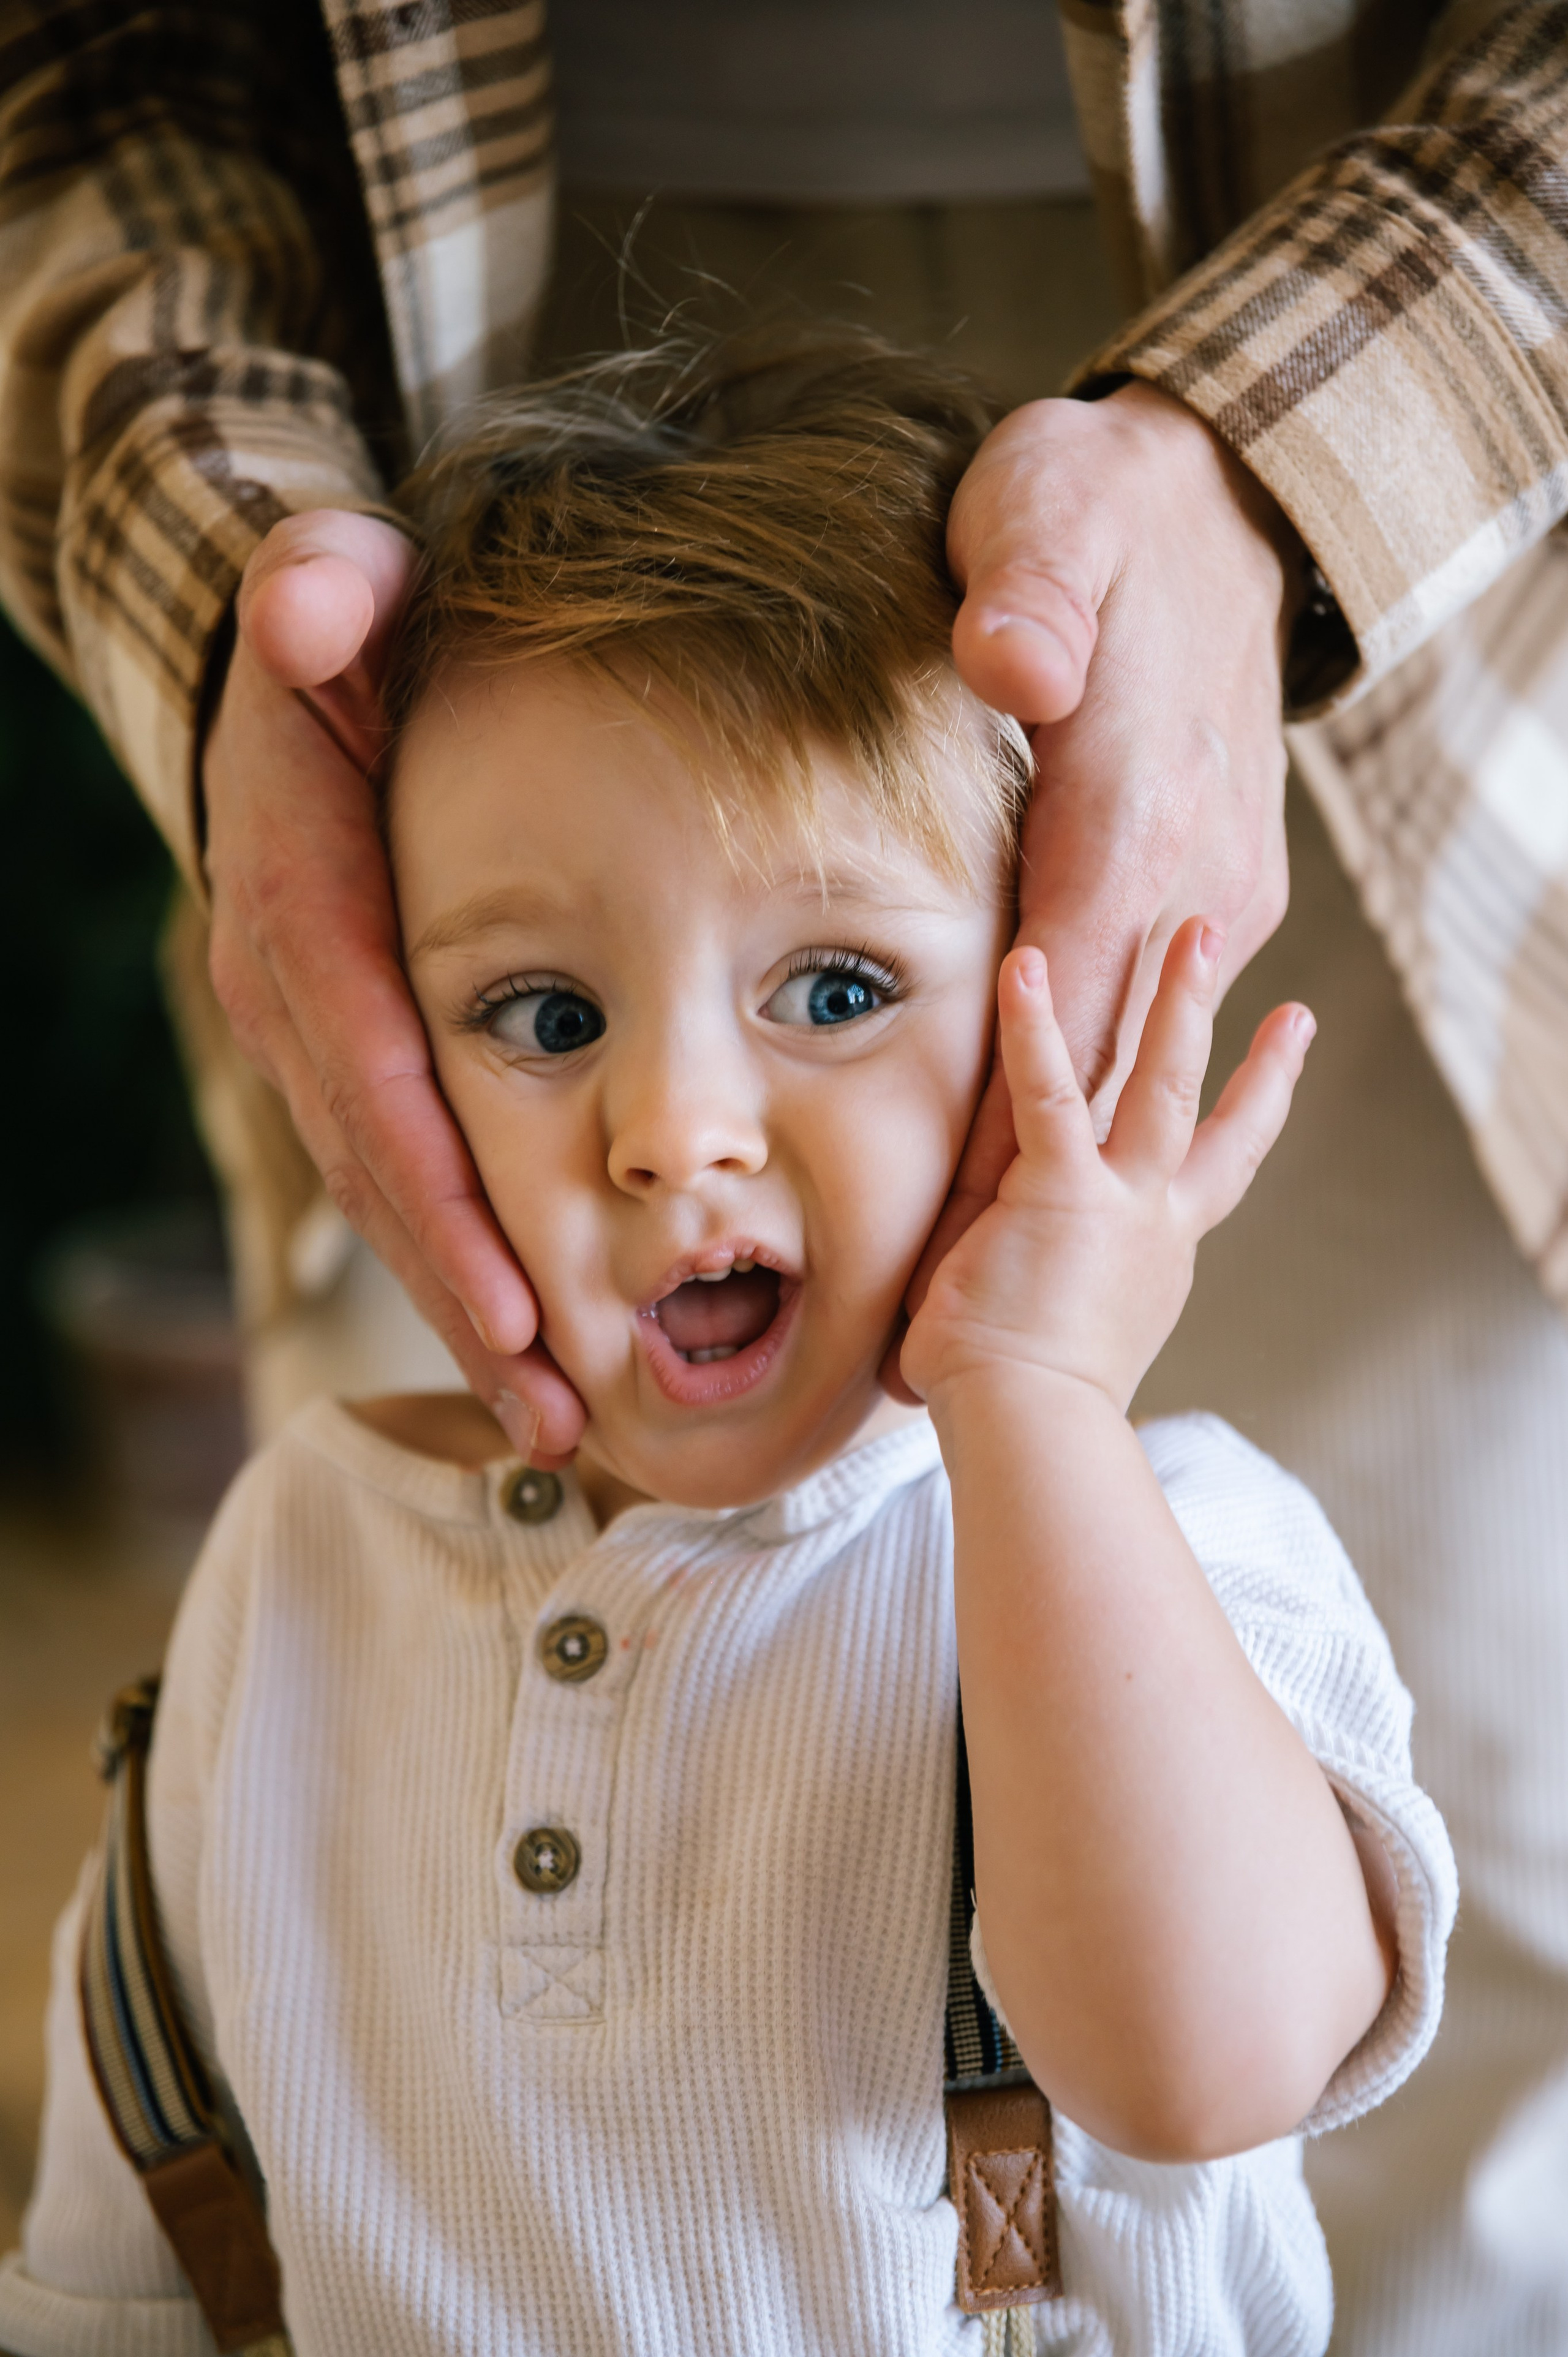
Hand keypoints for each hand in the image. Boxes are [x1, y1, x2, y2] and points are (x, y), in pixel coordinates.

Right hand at [203, 509, 585, 1460]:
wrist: (301, 664)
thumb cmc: (359, 631)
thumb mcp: (344, 578)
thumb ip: (328, 579)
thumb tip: (312, 603)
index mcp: (303, 899)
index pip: (368, 1069)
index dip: (434, 1192)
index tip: (510, 1302)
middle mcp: (292, 990)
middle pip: (377, 1172)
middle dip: (460, 1298)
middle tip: (556, 1416)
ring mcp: (314, 1035)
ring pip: (385, 1200)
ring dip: (462, 1311)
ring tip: (555, 1420)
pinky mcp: (347, 1057)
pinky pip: (400, 1178)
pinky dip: (455, 1262)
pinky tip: (522, 1342)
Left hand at [883, 382, 1300, 1398]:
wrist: (1221, 506)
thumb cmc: (1103, 508)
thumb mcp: (1052, 513)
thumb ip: (1033, 600)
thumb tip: (1007, 661)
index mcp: (1132, 810)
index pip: (1062, 995)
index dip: (1005, 1122)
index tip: (951, 1239)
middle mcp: (1187, 873)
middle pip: (1095, 1063)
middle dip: (1017, 1196)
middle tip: (935, 1321)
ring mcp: (1210, 889)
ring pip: (1125, 1057)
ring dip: (1052, 1168)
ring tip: (969, 1288)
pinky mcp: (1210, 885)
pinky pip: (1142, 1012)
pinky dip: (1084, 1095)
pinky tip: (1030, 1170)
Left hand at [900, 918, 1312, 1417]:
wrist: (1031, 1429)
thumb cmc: (1021, 1407)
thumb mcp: (1062, 1335)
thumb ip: (1049, 1298)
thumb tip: (996, 1324)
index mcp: (1161, 1252)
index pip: (1220, 1165)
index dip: (1256, 1105)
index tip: (1284, 1055)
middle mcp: (1156, 1220)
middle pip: (1213, 1113)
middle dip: (1248, 1043)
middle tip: (1284, 989)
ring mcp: (1118, 1202)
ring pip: (1163, 1081)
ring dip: (1181, 1001)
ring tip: (1197, 930)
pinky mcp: (1059, 1191)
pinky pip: (1049, 1090)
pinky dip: (1035, 1025)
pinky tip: (1025, 963)